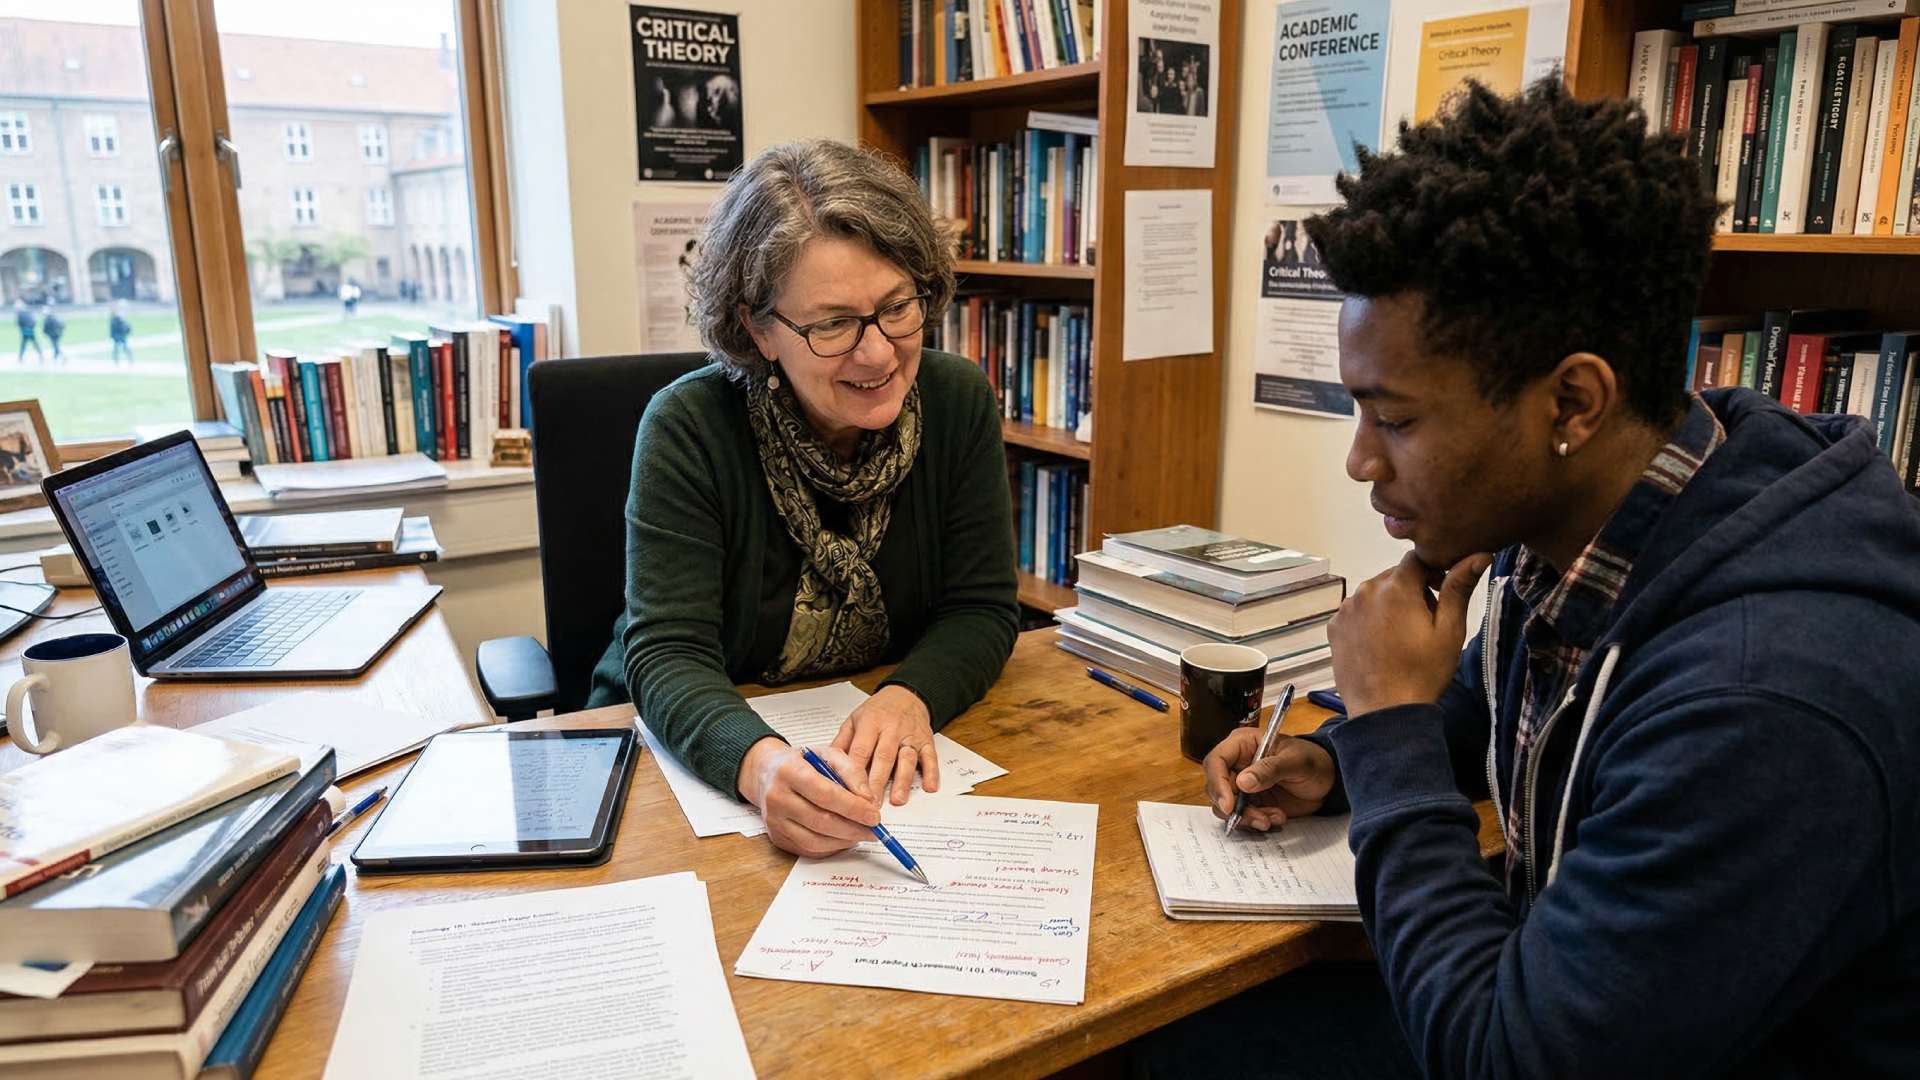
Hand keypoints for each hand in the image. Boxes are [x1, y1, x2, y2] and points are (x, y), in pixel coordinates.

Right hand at [736, 738, 880, 857]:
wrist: (767, 772)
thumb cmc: (801, 762)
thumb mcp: (828, 754)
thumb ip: (851, 771)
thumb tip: (868, 799)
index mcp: (790, 771)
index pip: (825, 794)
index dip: (853, 808)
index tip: (874, 815)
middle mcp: (777, 797)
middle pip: (821, 821)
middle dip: (853, 828)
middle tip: (874, 830)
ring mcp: (775, 820)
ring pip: (815, 840)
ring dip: (844, 841)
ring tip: (861, 834)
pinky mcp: (776, 837)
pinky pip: (808, 850)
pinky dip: (831, 847)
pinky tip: (843, 838)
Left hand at [832, 684, 938, 805]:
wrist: (906, 695)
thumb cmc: (877, 711)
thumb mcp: (854, 719)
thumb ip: (842, 742)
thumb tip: (826, 766)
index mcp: (871, 723)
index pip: (861, 750)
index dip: (855, 772)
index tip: (850, 793)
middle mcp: (892, 729)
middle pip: (884, 757)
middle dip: (877, 782)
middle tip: (871, 805)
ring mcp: (911, 735)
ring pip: (907, 759)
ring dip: (903, 780)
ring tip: (897, 801)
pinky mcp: (927, 741)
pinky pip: (930, 757)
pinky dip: (931, 772)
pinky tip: (929, 788)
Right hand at [1203, 726, 1336, 830]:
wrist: (1328, 780)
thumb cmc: (1313, 760)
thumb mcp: (1296, 761)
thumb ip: (1270, 769)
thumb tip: (1243, 783)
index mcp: (1242, 744)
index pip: (1216, 761)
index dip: (1217, 783)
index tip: (1229, 805)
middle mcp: (1237, 765)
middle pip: (1216, 788)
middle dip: (1234, 808)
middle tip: (1259, 818)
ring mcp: (1242, 785)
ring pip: (1225, 807)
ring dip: (1247, 818)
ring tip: (1273, 818)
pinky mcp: (1250, 803)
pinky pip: (1241, 817)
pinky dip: (1256, 822)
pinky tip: (1277, 817)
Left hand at [1328, 550, 1492, 716]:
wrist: (1385, 712)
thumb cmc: (1422, 673)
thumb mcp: (1449, 630)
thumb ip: (1459, 587)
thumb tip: (1479, 555)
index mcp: (1396, 587)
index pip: (1417, 558)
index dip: (1434, 570)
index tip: (1442, 590)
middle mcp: (1365, 591)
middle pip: (1395, 576)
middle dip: (1412, 590)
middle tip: (1425, 622)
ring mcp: (1346, 609)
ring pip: (1375, 593)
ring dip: (1390, 604)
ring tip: (1403, 637)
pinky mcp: (1334, 626)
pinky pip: (1357, 611)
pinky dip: (1370, 619)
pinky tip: (1381, 644)